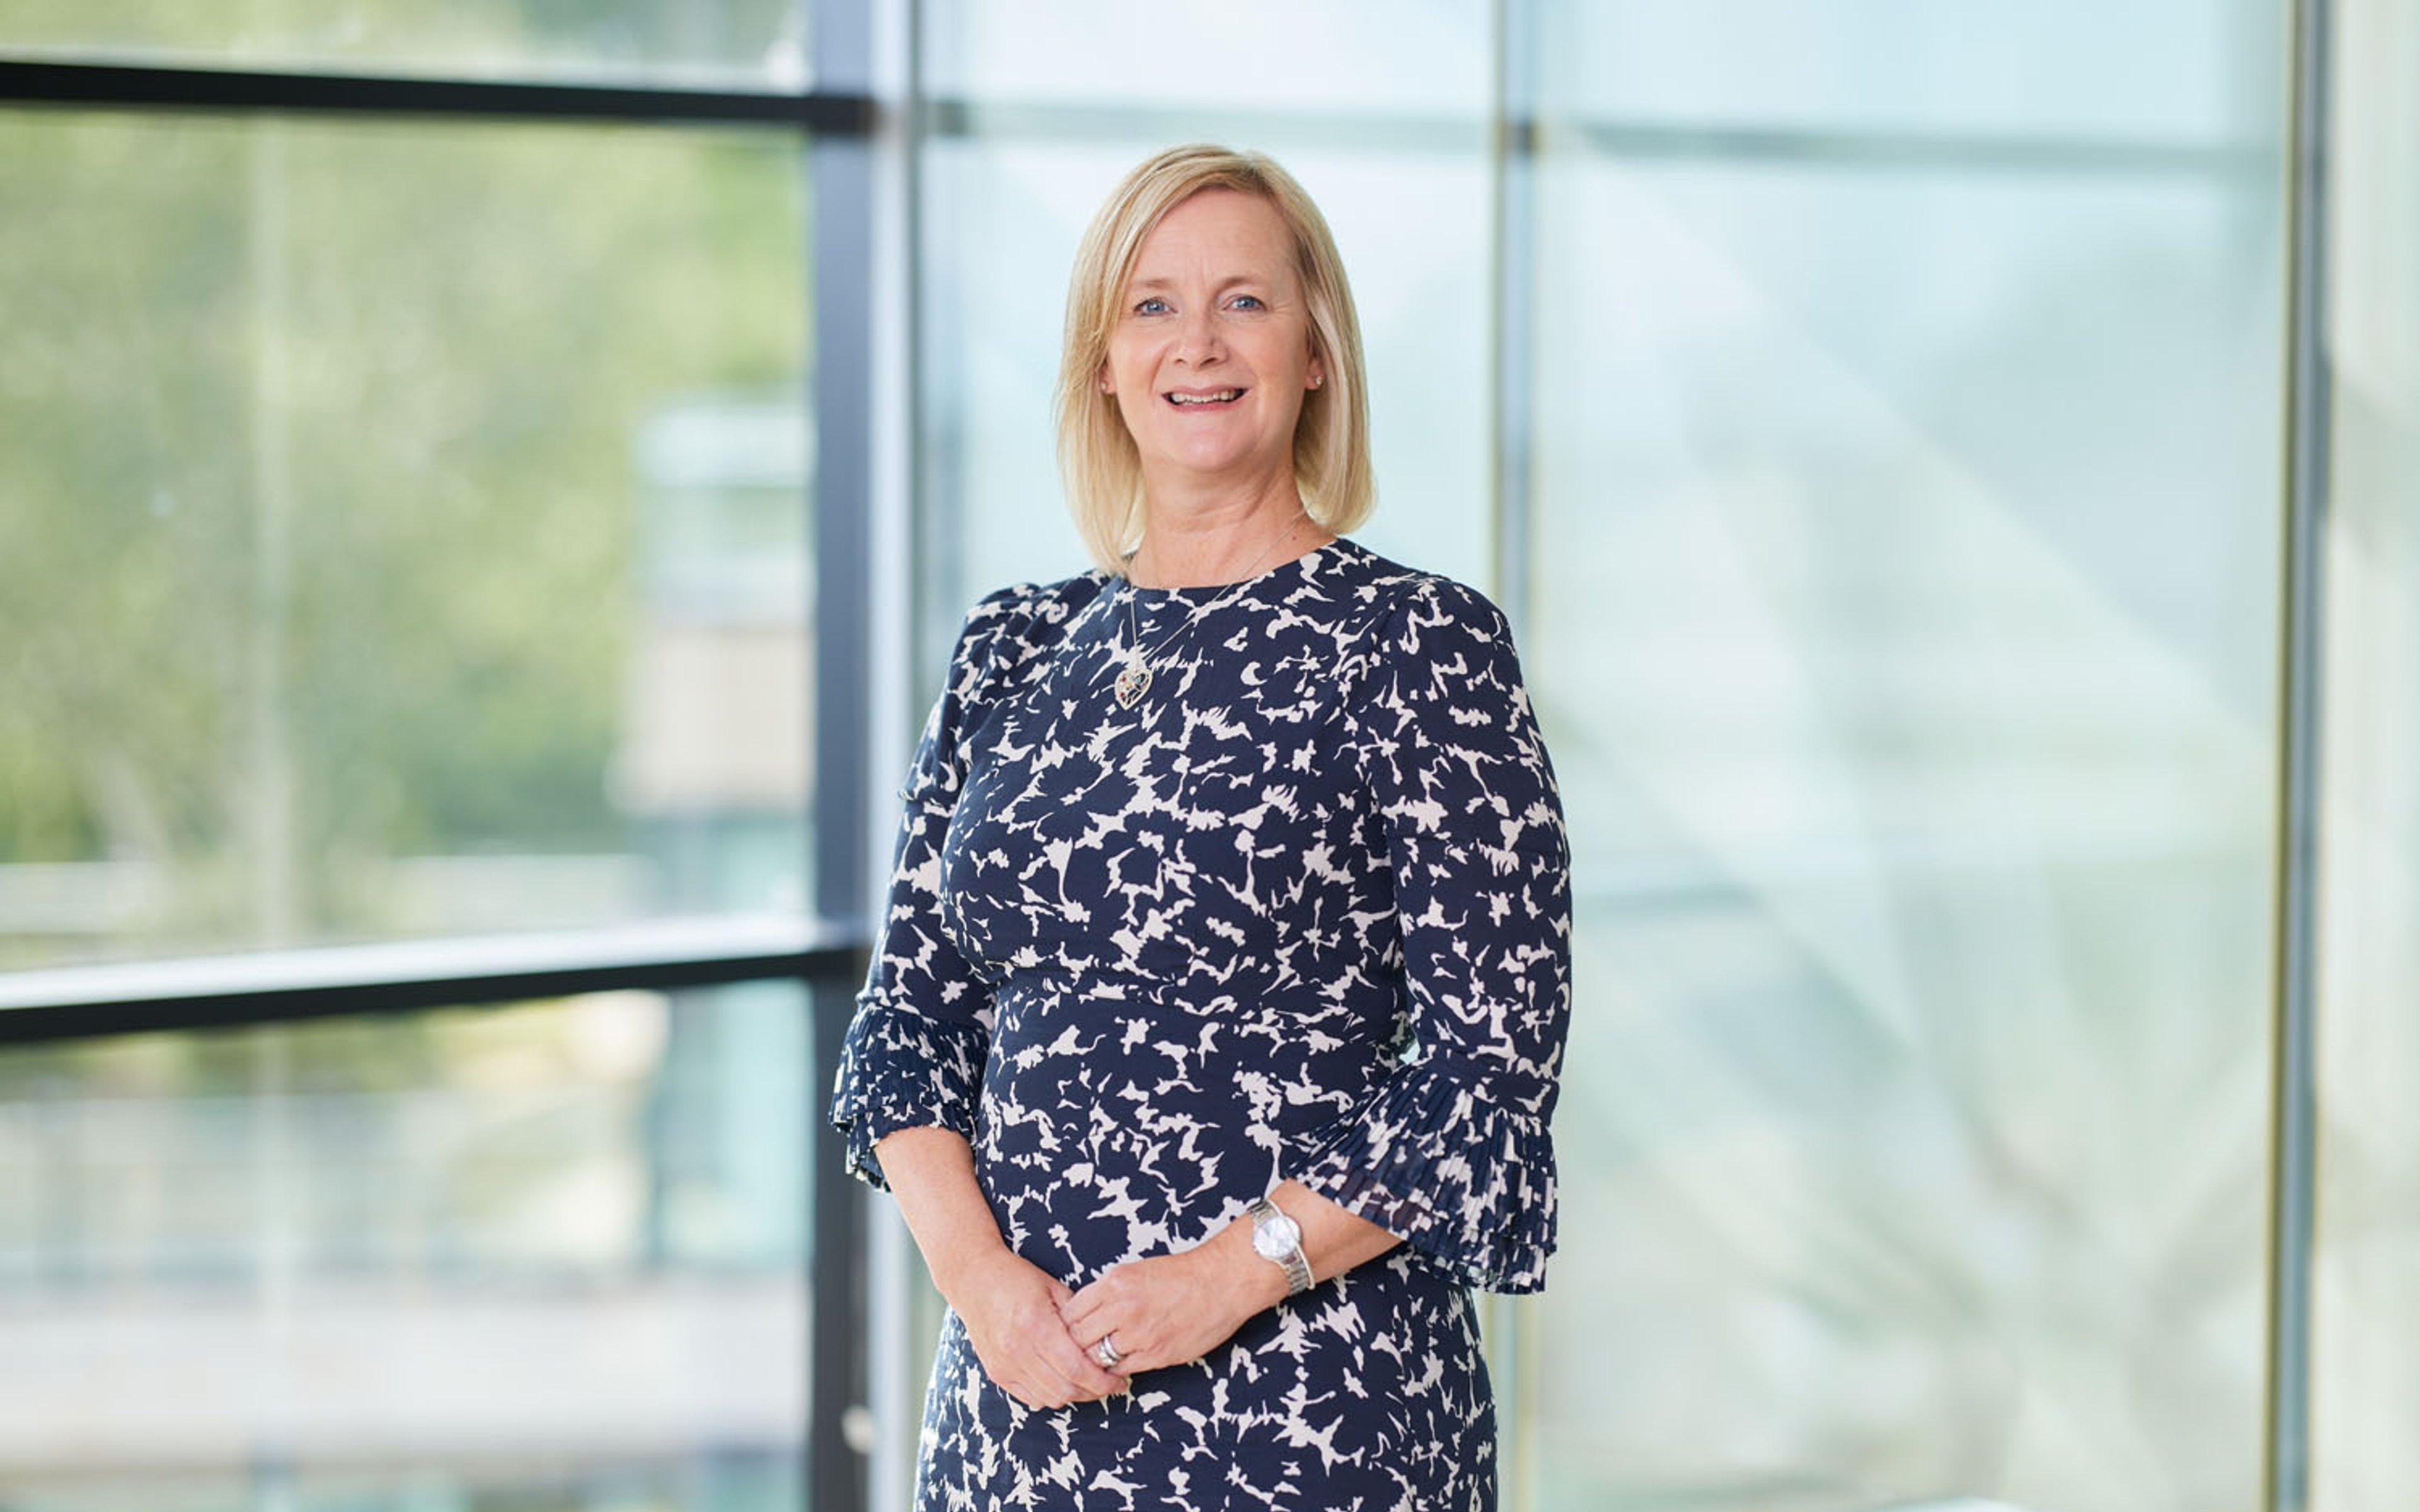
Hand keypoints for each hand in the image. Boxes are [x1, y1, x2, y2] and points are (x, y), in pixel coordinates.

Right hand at [945, 1247, 1128, 1409]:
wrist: (974, 1278)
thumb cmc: (1017, 1278)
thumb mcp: (1054, 1287)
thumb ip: (1079, 1316)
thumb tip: (1105, 1341)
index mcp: (1036, 1325)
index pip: (1076, 1368)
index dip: (1102, 1381)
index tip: (1119, 1381)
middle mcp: (1018, 1349)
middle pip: (1064, 1389)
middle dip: (1093, 1392)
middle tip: (1109, 1385)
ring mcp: (1004, 1364)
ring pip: (1048, 1398)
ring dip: (1073, 1396)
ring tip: (1088, 1384)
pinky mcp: (996, 1372)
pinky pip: (1030, 1398)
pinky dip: (1050, 1395)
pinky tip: (1062, 1382)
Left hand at [1060, 1243, 1282, 1377]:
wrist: (1221, 1282)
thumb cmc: (1181, 1274)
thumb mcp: (1135, 1271)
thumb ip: (1108, 1292)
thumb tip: (1085, 1313)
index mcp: (1114, 1283)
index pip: (1071, 1312)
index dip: (1067, 1323)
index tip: (1071, 1328)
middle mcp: (1123, 1308)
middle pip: (1079, 1337)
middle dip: (1077, 1344)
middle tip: (1081, 1346)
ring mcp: (1139, 1334)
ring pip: (1097, 1357)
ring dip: (1096, 1358)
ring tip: (1100, 1356)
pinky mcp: (1156, 1354)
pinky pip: (1121, 1370)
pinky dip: (1117, 1369)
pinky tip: (1121, 1362)